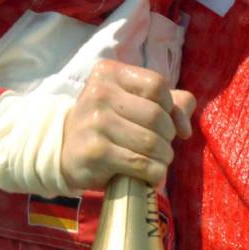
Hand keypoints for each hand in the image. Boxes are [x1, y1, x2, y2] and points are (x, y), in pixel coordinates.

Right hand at [59, 60, 194, 189]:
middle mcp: (99, 93)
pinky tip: (150, 176)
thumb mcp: (132, 102)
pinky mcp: (95, 152)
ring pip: (152, 142)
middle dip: (168, 137)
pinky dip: (154, 174)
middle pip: (157, 116)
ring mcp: (95, 123)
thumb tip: (185, 127)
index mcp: (109, 73)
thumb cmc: (106, 123)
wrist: (64, 149)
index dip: (170, 107)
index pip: (156, 85)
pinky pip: (141, 164)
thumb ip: (168, 103)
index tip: (169, 124)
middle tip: (162, 147)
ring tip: (157, 162)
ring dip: (163, 158)